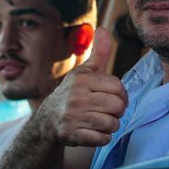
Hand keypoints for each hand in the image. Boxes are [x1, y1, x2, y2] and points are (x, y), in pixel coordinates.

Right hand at [37, 27, 127, 146]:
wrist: (47, 120)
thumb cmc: (73, 93)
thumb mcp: (85, 72)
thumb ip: (99, 52)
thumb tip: (103, 29)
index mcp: (82, 79)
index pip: (118, 87)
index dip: (121, 94)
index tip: (113, 97)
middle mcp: (76, 96)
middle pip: (117, 106)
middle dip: (117, 111)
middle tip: (107, 111)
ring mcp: (72, 116)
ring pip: (112, 124)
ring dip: (110, 125)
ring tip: (100, 121)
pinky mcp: (71, 135)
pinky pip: (102, 139)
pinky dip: (102, 138)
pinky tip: (93, 132)